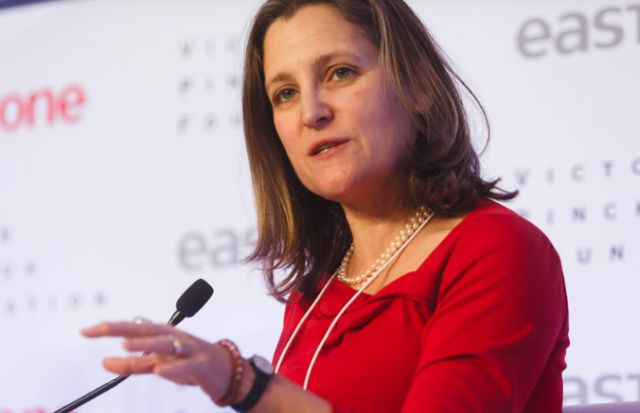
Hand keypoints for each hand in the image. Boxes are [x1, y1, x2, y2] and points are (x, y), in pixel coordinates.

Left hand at [81, 321, 232, 402]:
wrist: (224, 371)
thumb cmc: (189, 363)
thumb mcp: (157, 364)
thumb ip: (132, 363)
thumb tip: (103, 361)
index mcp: (161, 334)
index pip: (131, 328)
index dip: (108, 329)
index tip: (85, 331)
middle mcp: (174, 337)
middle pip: (145, 330)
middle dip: (122, 328)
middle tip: (100, 329)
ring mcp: (188, 349)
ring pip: (166, 344)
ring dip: (145, 344)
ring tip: (125, 345)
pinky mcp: (202, 364)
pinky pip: (187, 365)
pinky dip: (174, 367)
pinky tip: (161, 370)